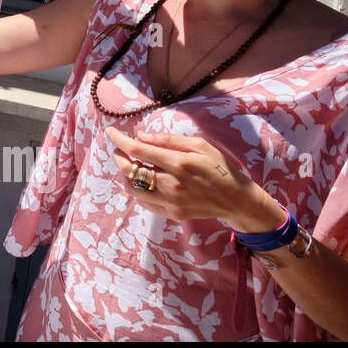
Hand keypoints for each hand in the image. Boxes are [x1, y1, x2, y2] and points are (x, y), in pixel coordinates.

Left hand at [107, 127, 286, 230]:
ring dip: (125, 175)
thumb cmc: (220, 167)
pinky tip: (144, 181)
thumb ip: (168, 140)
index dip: (120, 140)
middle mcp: (172, 184)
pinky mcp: (172, 214)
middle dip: (119, 158)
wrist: (238, 200)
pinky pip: (144, 202)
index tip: (109, 133)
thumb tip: (141, 137)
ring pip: (133, 189)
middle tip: (120, 150)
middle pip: (130, 171)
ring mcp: (171, 202)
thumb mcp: (200, 145)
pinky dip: (138, 190)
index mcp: (179, 164)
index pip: (138, 151)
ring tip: (132, 166)